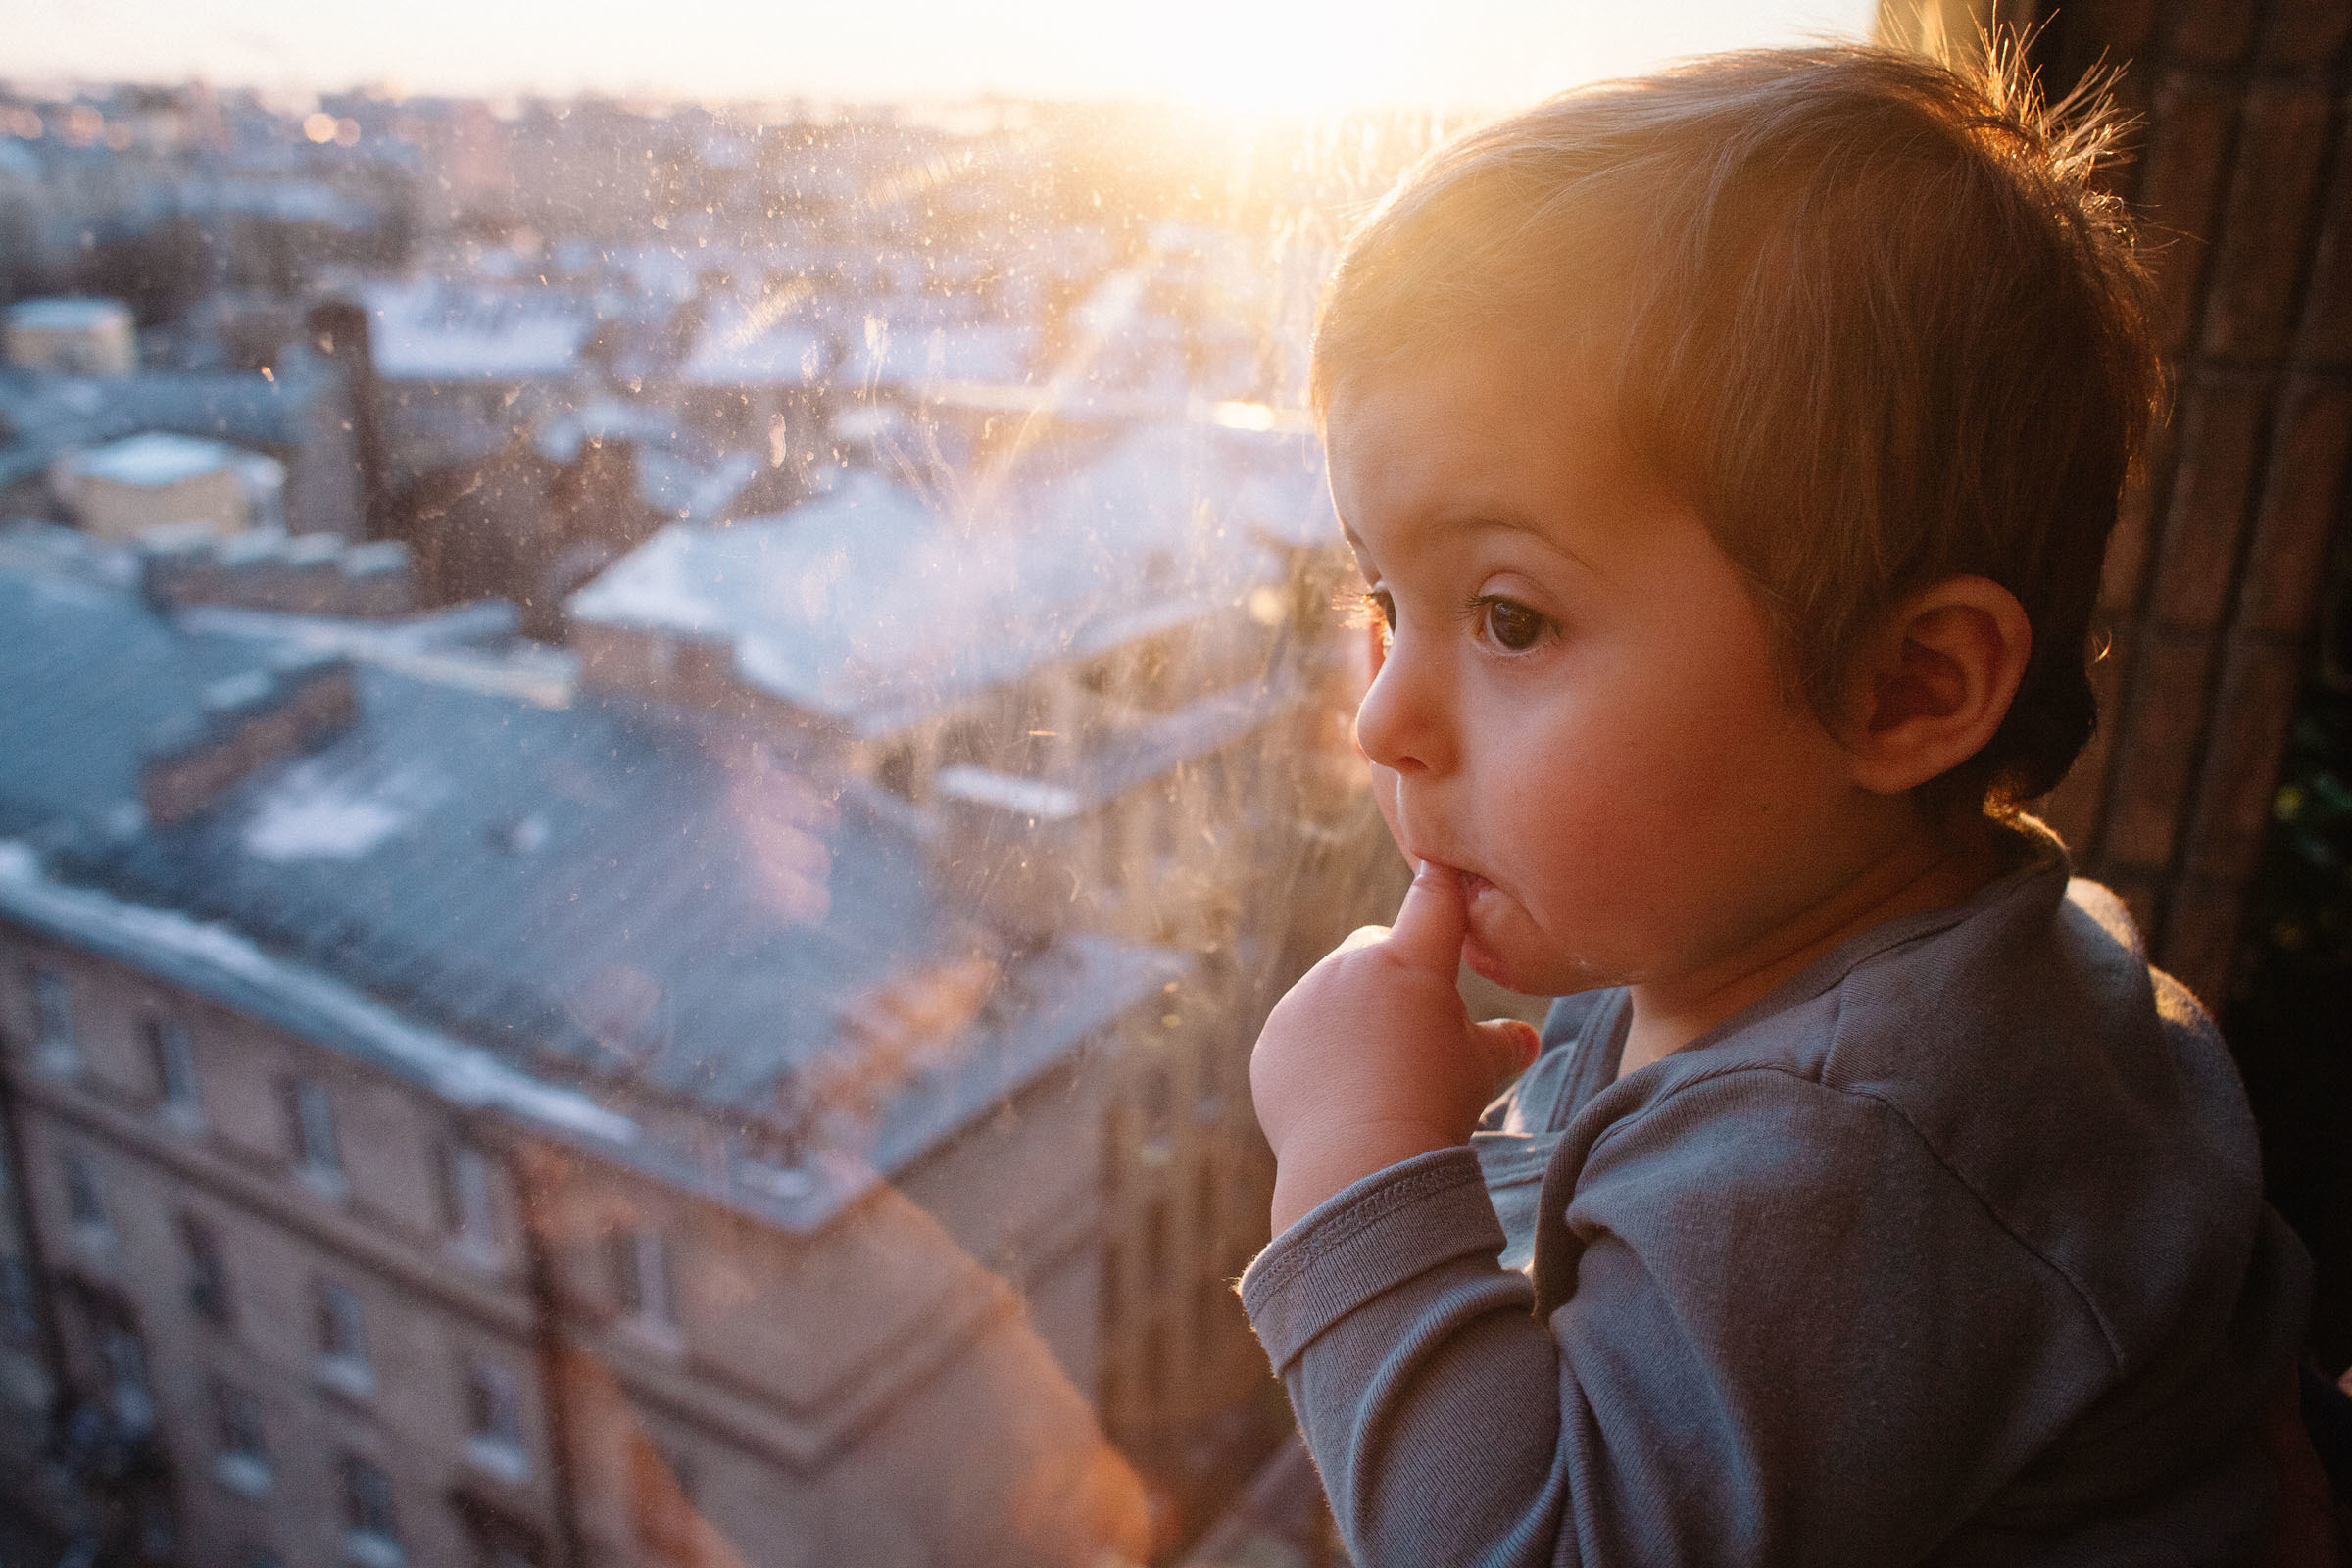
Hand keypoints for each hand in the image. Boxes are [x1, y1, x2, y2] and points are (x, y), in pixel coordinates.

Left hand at [1251, 860, 1541, 1235]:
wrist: (1362, 1162)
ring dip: (1352, 1015)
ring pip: (1333, 991)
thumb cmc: (1436, 1106)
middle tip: (1412, 1032)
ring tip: (1376, 1076)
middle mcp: (1349, 966)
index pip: (1432, 898)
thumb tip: (1527, 1040)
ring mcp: (1302, 1002)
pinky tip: (1340, 1096)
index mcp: (1409, 961)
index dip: (1440, 881)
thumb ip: (1504, 1044)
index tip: (1439, 865)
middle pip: (1374, 947)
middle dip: (1392, 975)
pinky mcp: (1273, 1041)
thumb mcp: (1482, 1070)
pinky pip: (1300, 1034)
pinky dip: (1317, 1053)